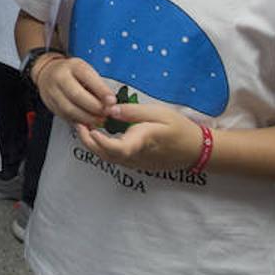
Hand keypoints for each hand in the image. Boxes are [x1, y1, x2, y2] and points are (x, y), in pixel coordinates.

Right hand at [35, 55, 114, 127]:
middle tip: (107, 112)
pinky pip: (66, 116)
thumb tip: (110, 102)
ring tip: (100, 119)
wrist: (47, 73)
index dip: (101, 91)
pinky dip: (79, 121)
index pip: (87, 77)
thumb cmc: (71, 72)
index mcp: (72, 66)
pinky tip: (89, 122)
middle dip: (95, 107)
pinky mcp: (51, 105)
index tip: (112, 101)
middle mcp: (60, 78)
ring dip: (88, 117)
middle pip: (77, 95)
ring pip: (70, 109)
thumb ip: (97, 85)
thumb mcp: (85, 71)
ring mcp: (53, 92)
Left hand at [75, 101, 204, 172]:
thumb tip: (110, 110)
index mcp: (143, 142)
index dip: (101, 141)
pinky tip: (99, 134)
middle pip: (106, 155)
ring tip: (84, 127)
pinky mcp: (137, 165)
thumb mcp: (159, 113)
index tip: (91, 129)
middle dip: (88, 141)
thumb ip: (134, 112)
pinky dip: (103, 148)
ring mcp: (136, 163)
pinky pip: (116, 159)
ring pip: (109, 158)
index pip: (118, 148)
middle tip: (78, 123)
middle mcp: (136, 157)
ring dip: (93, 145)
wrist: (196, 150)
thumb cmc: (180, 128)